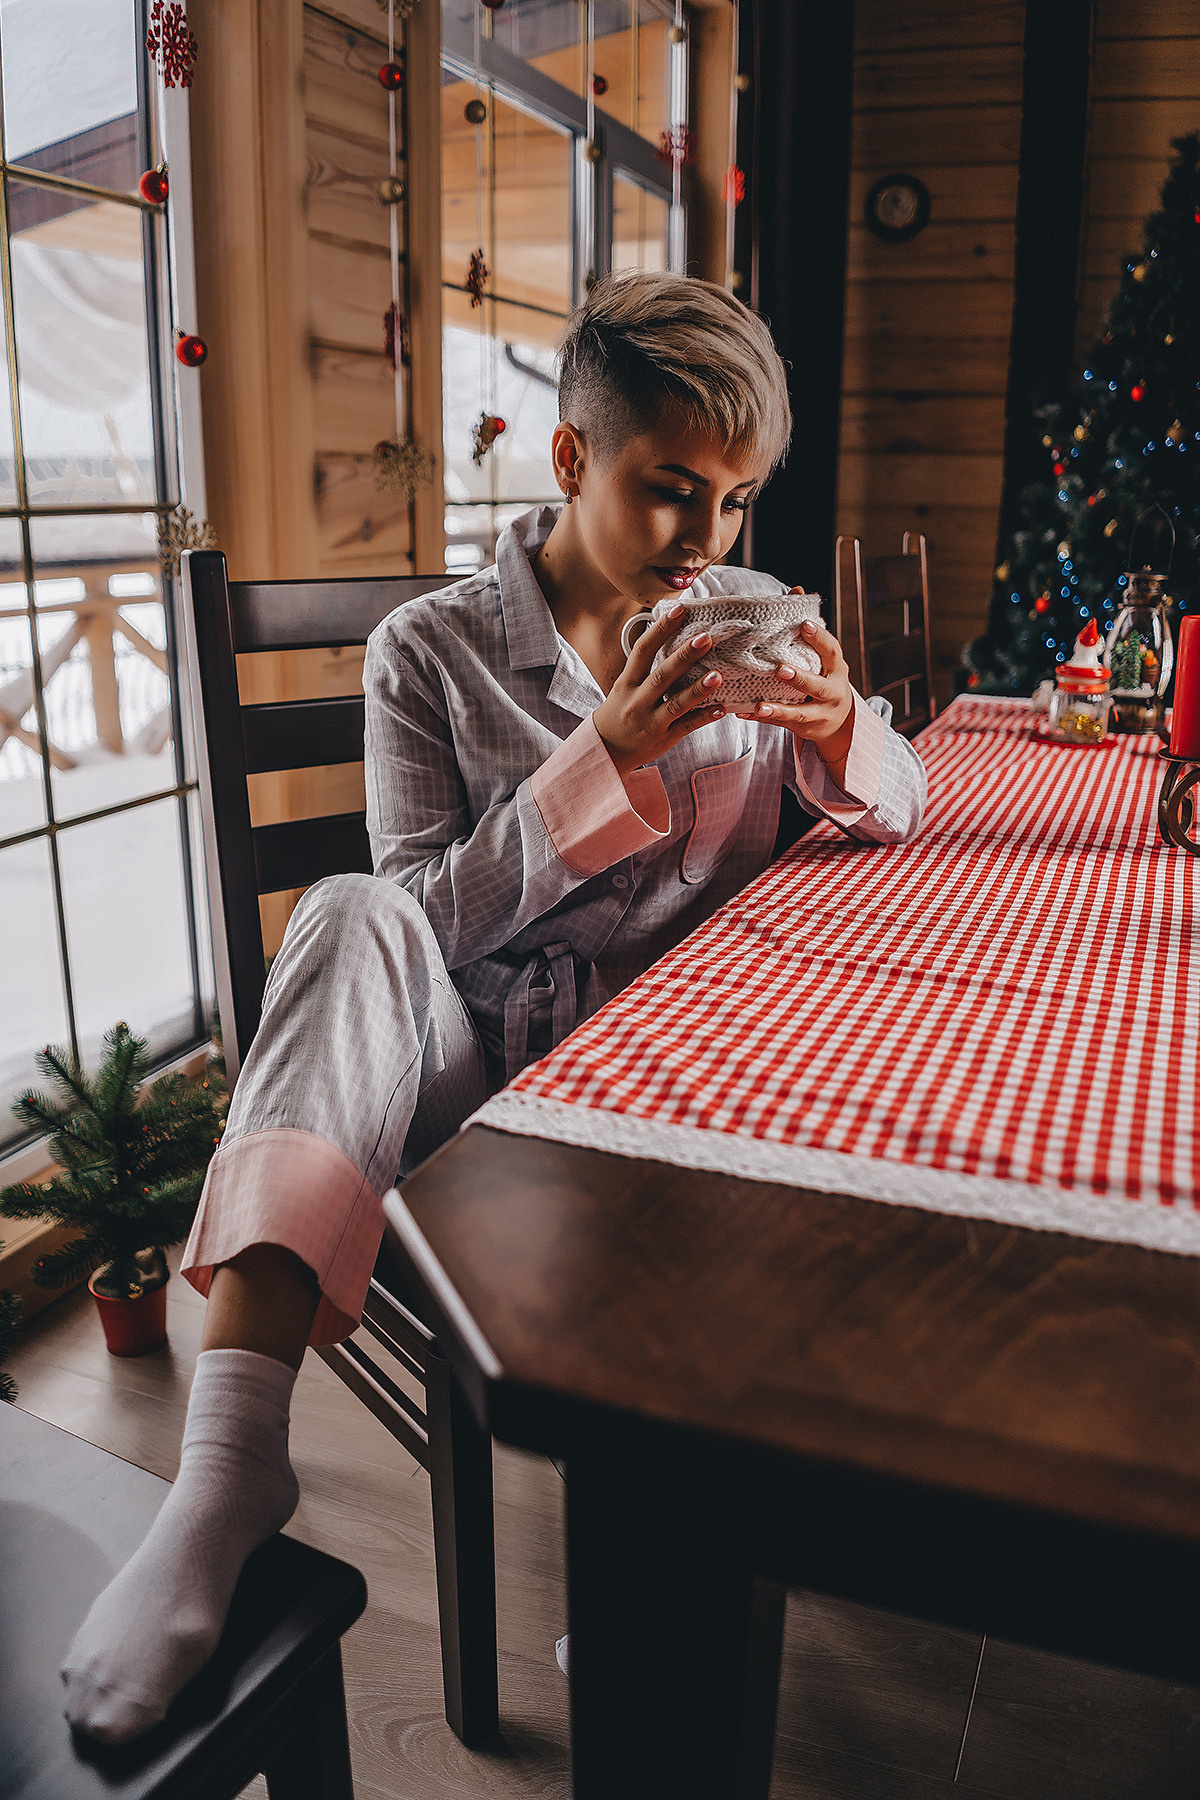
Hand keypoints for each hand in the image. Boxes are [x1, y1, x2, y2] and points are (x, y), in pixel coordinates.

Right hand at [593, 604, 725, 777]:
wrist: (606, 750)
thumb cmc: (619, 712)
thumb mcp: (624, 687)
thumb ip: (643, 668)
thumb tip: (667, 635)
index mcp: (626, 683)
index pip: (643, 651)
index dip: (661, 629)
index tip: (680, 610)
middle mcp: (637, 702)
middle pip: (661, 675)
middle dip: (684, 656)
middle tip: (706, 638)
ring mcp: (651, 722)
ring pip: (676, 704)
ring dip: (698, 689)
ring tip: (717, 675)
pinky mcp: (664, 738)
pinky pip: (687, 727)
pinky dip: (704, 717)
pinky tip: (721, 708)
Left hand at [741, 600, 854, 767]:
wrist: (839, 722)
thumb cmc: (825, 678)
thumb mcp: (824, 656)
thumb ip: (809, 628)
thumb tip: (797, 589)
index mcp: (836, 668)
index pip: (832, 650)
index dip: (819, 637)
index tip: (803, 624)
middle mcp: (832, 691)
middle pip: (817, 685)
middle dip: (800, 678)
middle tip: (780, 668)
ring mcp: (819, 713)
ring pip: (799, 713)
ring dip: (778, 709)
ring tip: (759, 705)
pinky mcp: (804, 728)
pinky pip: (781, 724)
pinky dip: (762, 718)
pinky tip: (743, 712)